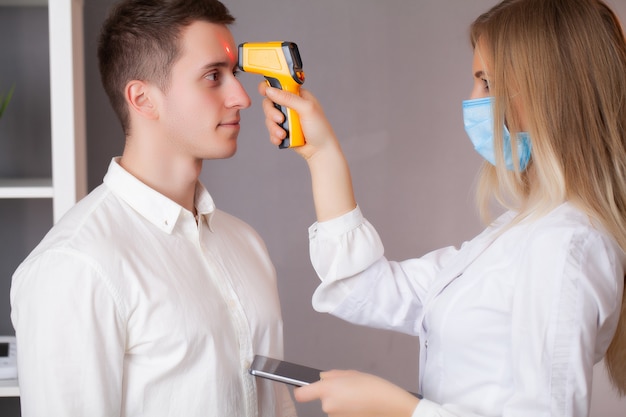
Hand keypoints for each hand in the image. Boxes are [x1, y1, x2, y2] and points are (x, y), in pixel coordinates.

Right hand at [258, 82, 338, 159]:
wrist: (320, 151)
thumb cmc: (320, 129)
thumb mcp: (307, 109)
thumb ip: (288, 98)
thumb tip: (271, 90)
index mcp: (298, 95)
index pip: (280, 85)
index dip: (270, 86)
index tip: (264, 91)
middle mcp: (290, 106)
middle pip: (269, 102)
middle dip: (272, 113)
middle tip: (280, 120)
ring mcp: (286, 118)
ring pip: (269, 118)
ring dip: (274, 127)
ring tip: (284, 134)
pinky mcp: (282, 130)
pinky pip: (271, 131)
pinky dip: (274, 136)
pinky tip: (282, 139)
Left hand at [294, 369, 419, 416]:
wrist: (390, 406)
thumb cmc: (373, 387)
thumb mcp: (351, 373)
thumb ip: (332, 375)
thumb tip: (323, 378)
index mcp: (328, 389)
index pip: (302, 394)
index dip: (302, 391)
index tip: (306, 389)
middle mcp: (328, 405)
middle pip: (322, 399)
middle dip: (332, 394)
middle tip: (348, 388)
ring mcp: (335, 416)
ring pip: (332, 407)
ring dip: (340, 403)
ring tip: (357, 397)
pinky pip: (340, 414)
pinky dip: (347, 410)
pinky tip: (359, 406)